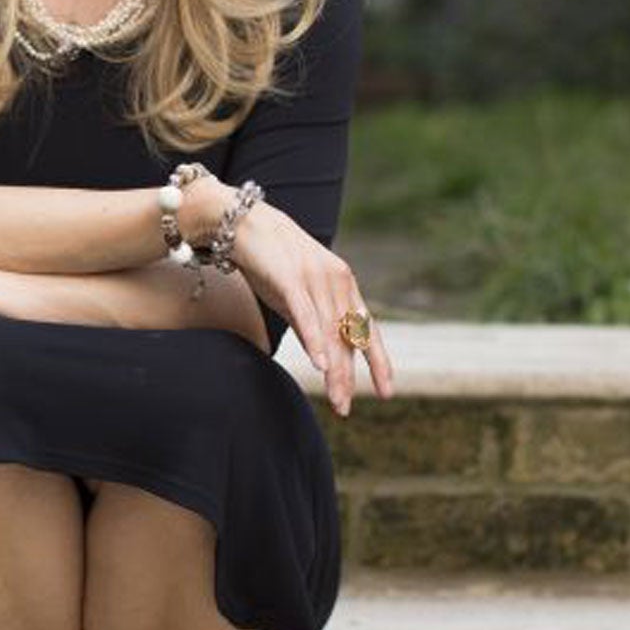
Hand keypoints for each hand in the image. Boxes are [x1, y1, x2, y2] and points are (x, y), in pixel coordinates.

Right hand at [223, 204, 396, 416]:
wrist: (243, 221)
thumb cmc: (271, 260)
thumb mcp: (298, 295)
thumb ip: (314, 322)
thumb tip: (324, 358)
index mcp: (343, 284)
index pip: (366, 328)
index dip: (379, 361)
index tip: (386, 390)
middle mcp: (336, 281)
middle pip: (347, 337)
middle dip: (349, 376)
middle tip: (346, 408)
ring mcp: (314, 278)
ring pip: (330, 332)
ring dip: (335, 369)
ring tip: (337, 398)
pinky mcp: (290, 277)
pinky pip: (306, 314)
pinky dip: (315, 340)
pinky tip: (321, 364)